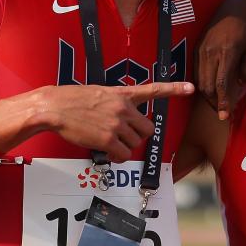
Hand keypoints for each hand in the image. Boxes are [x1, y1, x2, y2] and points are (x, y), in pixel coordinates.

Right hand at [37, 81, 193, 161]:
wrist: (54, 107)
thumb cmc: (72, 100)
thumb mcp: (99, 92)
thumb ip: (116, 102)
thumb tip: (124, 118)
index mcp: (123, 94)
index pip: (153, 90)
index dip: (174, 89)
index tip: (191, 88)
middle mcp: (123, 109)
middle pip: (148, 129)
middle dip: (138, 136)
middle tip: (123, 137)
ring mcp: (116, 124)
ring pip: (135, 144)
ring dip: (125, 147)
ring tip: (110, 142)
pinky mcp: (107, 139)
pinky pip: (123, 155)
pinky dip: (118, 157)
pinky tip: (109, 153)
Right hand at [197, 0, 245, 120]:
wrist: (236, 7)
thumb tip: (240, 84)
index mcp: (227, 52)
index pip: (221, 84)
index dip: (223, 102)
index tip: (226, 116)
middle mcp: (211, 51)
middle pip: (208, 85)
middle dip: (214, 103)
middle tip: (223, 114)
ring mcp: (201, 49)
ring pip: (200, 80)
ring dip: (207, 96)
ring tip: (217, 105)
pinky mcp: (197, 47)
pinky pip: (196, 71)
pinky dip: (202, 84)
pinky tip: (209, 91)